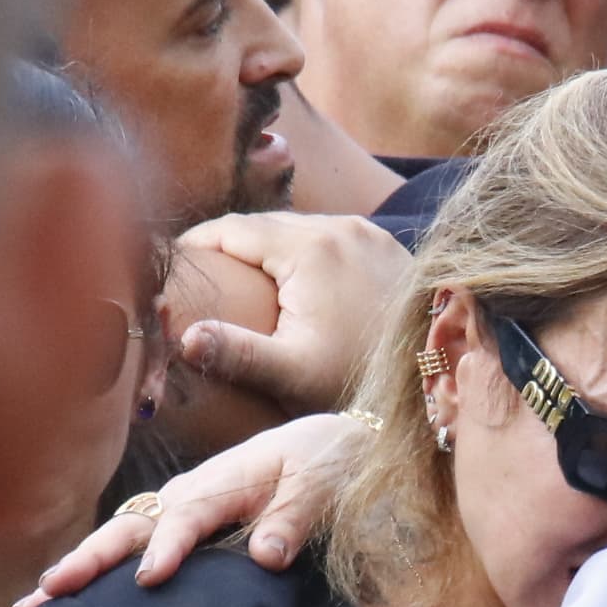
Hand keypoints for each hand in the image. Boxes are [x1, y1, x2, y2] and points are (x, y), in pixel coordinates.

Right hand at [11, 410, 358, 606]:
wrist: (330, 441)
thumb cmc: (325, 463)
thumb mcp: (322, 485)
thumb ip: (295, 518)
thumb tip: (267, 558)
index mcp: (222, 482)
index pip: (186, 518)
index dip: (167, 548)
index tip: (147, 580)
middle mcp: (188, 493)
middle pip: (130, 527)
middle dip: (88, 560)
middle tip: (47, 592)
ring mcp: (177, 506)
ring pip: (119, 536)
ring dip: (77, 566)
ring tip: (34, 602)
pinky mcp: (178, 519)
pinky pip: (131, 542)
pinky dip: (96, 566)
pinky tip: (65, 596)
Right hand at [170, 212, 412, 411]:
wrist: (441, 378)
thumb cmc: (363, 381)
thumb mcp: (294, 373)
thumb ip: (236, 353)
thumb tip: (181, 336)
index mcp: (310, 247)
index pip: (230, 228)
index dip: (193, 245)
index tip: (166, 264)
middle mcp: (339, 226)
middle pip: (263, 225)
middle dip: (225, 246)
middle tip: (193, 274)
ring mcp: (366, 232)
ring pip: (296, 230)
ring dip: (264, 249)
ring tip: (233, 279)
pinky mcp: (384, 246)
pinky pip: (327, 239)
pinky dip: (299, 254)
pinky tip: (287, 284)